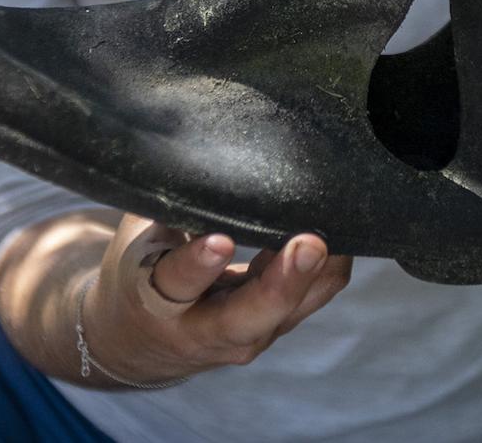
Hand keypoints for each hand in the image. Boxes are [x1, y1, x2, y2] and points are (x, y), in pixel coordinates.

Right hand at [80, 214, 351, 382]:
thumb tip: (197, 142)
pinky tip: (342, 232)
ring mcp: (246, 335)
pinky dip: (327, 269)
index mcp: (157, 299)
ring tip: (339, 231)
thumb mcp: (140, 236)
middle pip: (249, 316)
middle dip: (283, 281)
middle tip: (309, 244)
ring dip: (317, 273)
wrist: (139, 339)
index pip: (179, 281)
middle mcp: (204, 329)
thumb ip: (170, 202)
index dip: (199, 263)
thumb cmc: (140, 269)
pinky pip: (312, 299)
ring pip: (291, 310)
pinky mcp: (275, 328)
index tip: (221, 240)